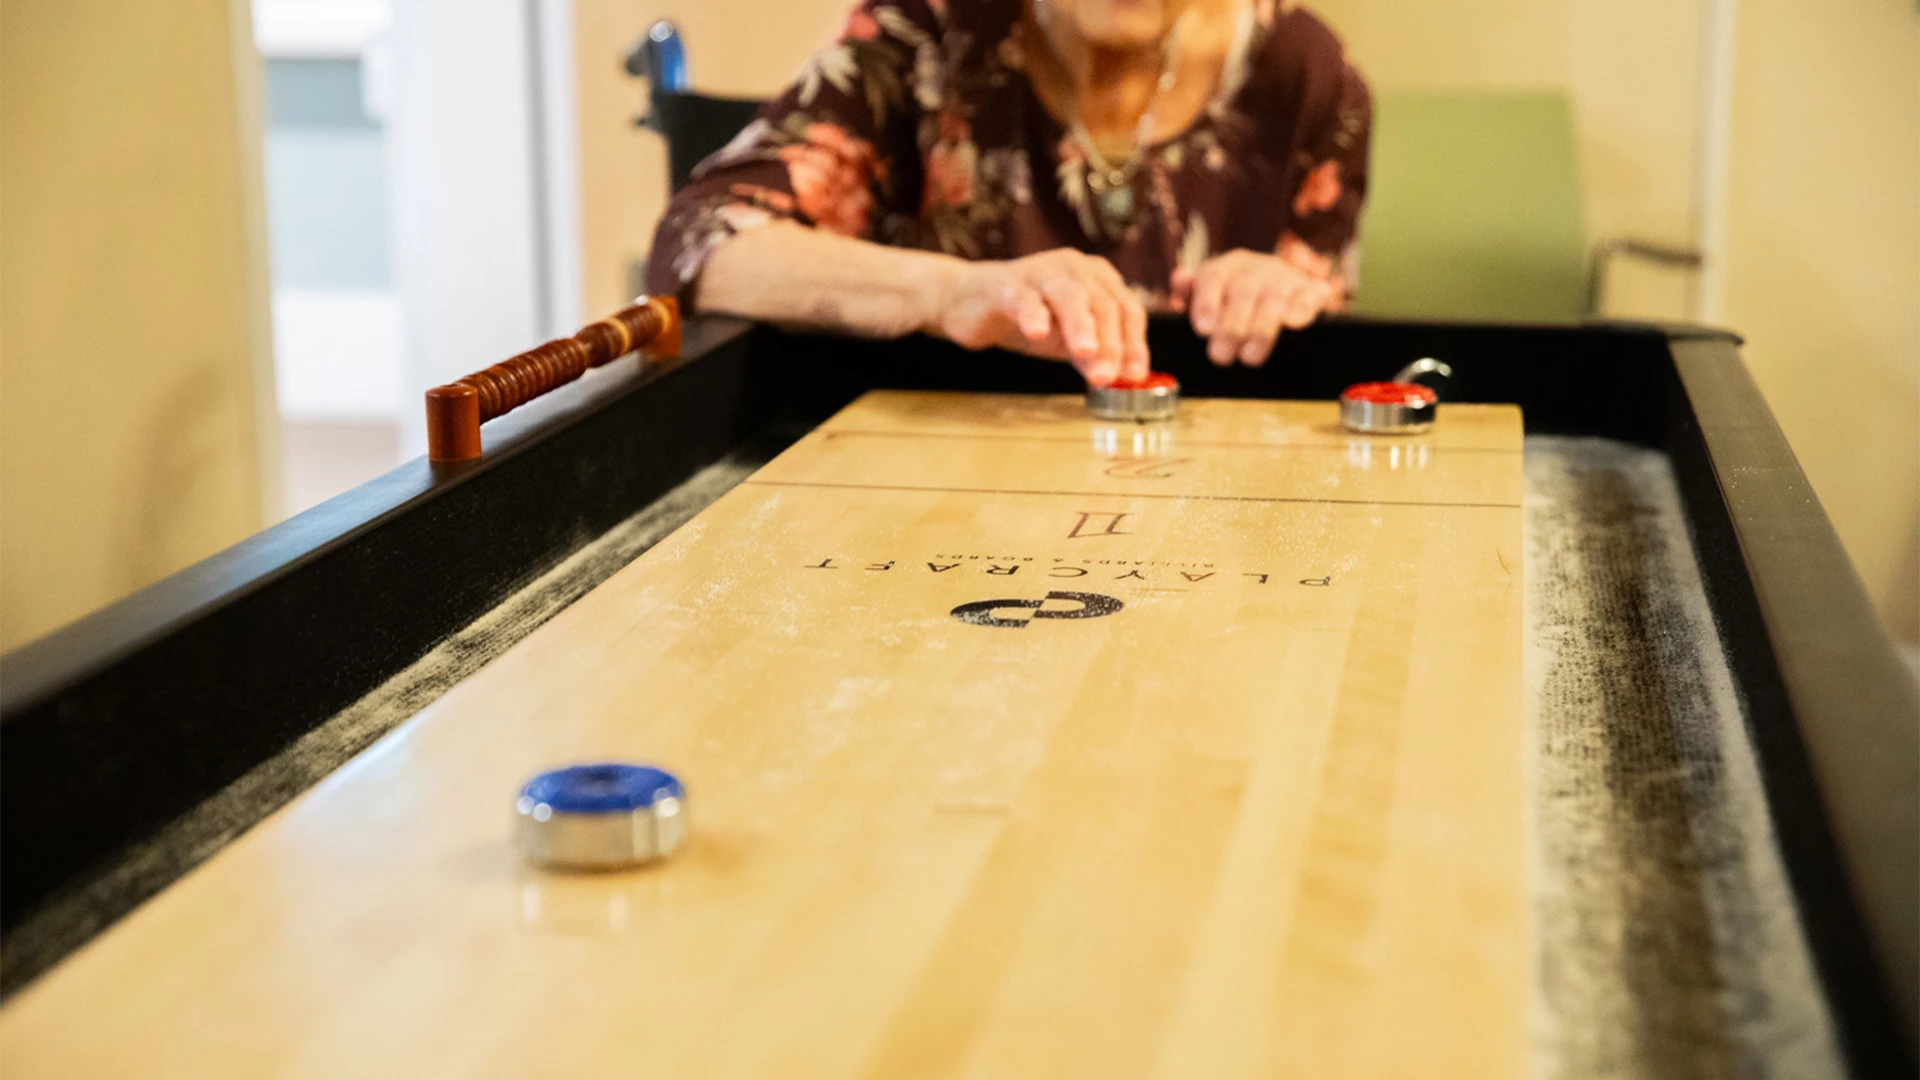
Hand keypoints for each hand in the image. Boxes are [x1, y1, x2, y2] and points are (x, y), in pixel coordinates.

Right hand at [926, 249, 1148, 386]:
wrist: (970, 302)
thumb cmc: (1028, 317)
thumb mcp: (1066, 341)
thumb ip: (1092, 357)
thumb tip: (1120, 379)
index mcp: (1097, 278)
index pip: (1127, 309)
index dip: (1134, 343)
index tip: (1134, 376)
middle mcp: (1073, 268)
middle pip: (1102, 303)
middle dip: (1109, 343)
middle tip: (1108, 376)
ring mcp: (1040, 273)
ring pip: (1068, 295)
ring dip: (1080, 326)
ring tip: (1086, 354)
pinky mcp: (1006, 285)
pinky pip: (1023, 298)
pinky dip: (1032, 314)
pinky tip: (1038, 333)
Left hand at [1170, 247, 1337, 365]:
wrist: (1284, 289)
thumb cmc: (1235, 300)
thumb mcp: (1209, 295)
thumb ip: (1190, 291)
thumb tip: (1179, 280)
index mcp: (1226, 267)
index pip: (1213, 277)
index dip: (1206, 302)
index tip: (1202, 329)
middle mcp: (1254, 268)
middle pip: (1243, 291)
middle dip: (1231, 327)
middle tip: (1220, 357)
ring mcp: (1284, 277)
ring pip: (1273, 297)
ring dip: (1261, 329)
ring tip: (1249, 358)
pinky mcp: (1310, 290)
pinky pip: (1307, 297)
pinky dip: (1301, 310)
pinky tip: (1292, 325)